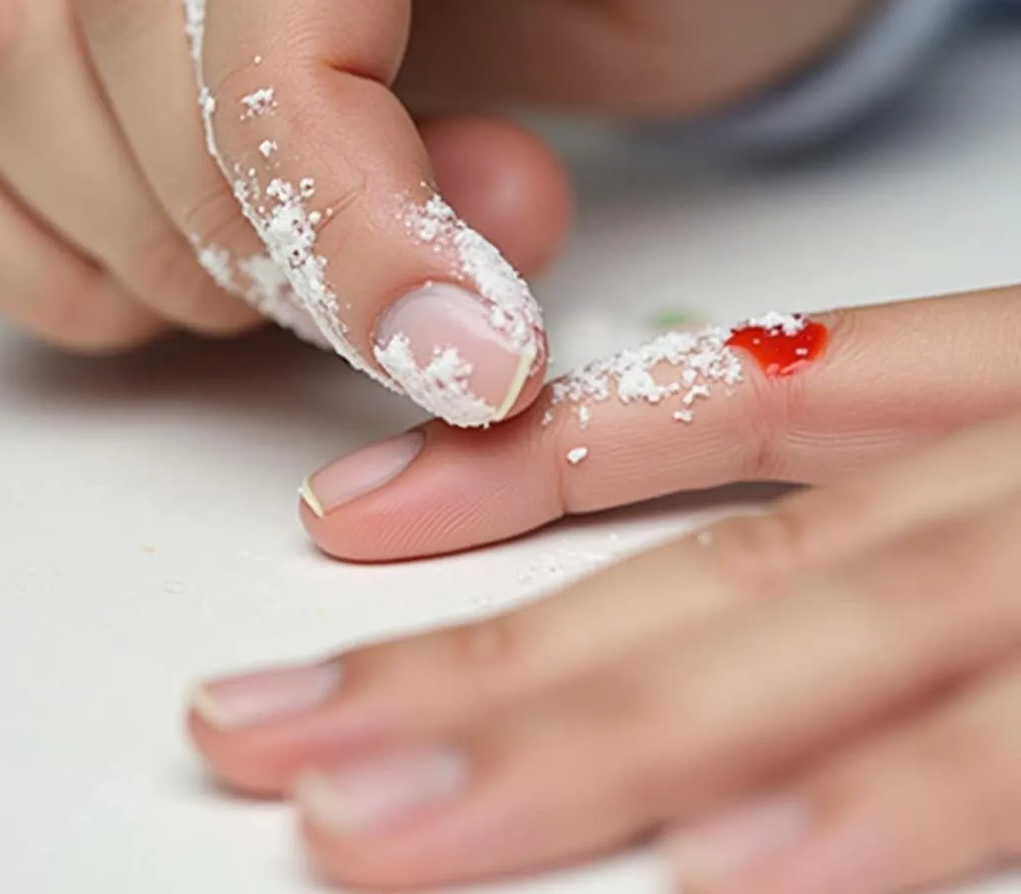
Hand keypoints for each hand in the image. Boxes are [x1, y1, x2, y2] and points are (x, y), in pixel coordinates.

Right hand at [0, 0, 925, 424]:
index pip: (250, 19)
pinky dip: (93, 252)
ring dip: (181, 246)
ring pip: (19, 91)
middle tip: (430, 296)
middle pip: (85, 47)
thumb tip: (412, 317)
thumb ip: (489, 147)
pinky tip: (237, 263)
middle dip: (256, 240)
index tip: (464, 359)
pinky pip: (11, 145)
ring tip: (360, 251)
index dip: (337, 222)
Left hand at [188, 358, 1020, 890]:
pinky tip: (712, 872)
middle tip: (286, 725)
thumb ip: (874, 428)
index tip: (354, 516)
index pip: (723, 404)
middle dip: (489, 654)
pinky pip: (994, 749)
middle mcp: (992, 469)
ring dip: (592, 732)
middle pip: (711, 564)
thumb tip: (696, 527)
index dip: (530, 462)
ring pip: (798, 634)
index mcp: (979, 392)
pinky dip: (863, 805)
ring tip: (387, 819)